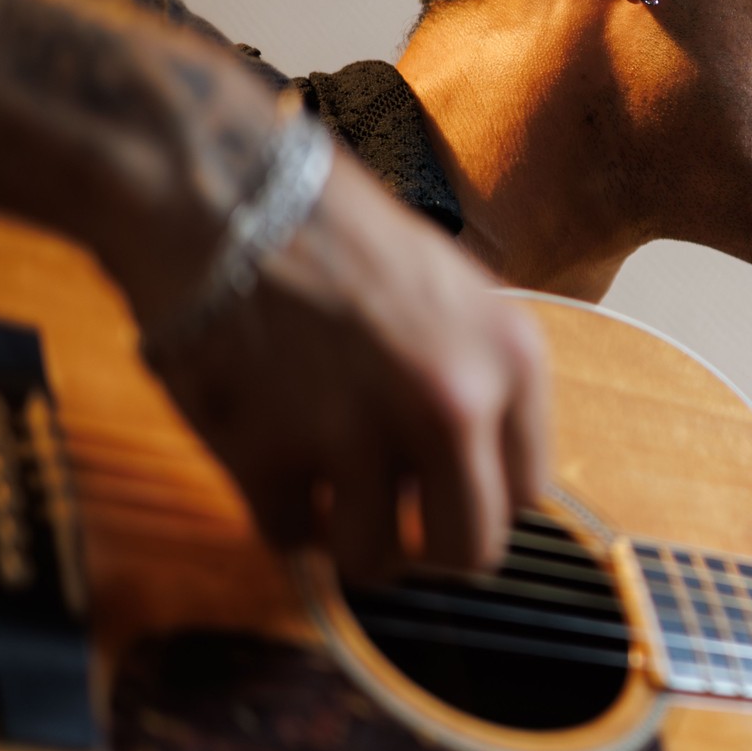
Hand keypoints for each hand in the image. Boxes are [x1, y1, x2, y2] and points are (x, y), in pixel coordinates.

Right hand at [143, 149, 549, 579]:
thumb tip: (483, 480)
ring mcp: (363, 431)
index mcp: (511, 357)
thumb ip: (480, 382)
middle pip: (471, 550)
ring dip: (348, 538)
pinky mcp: (271, 452)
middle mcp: (454, 399)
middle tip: (391, 520)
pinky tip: (271, 457)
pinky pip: (290, 538)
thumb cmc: (336, 234)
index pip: (529, 491)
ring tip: (326, 486)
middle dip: (428, 546)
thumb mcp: (454, 294)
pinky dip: (278, 513)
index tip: (445, 495)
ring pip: (378, 561)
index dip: (481, 501)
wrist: (223, 189)